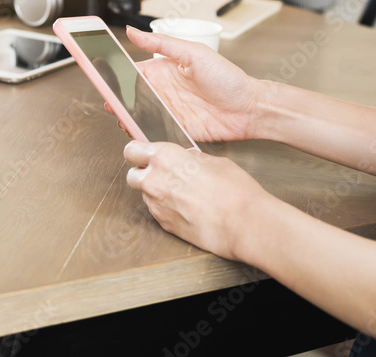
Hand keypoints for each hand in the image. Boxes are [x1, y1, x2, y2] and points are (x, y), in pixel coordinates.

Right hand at [118, 26, 259, 142]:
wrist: (250, 107)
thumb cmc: (227, 78)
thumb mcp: (194, 53)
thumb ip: (162, 44)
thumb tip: (134, 31)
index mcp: (164, 71)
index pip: (133, 72)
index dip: (116, 74)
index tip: (102, 75)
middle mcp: (163, 92)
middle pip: (131, 97)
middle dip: (117, 100)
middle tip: (109, 103)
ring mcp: (169, 112)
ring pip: (139, 116)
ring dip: (128, 118)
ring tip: (120, 118)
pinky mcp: (176, 130)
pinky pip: (154, 132)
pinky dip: (143, 133)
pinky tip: (137, 132)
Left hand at [124, 141, 272, 261]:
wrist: (243, 223)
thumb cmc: (234, 191)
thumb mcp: (214, 161)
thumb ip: (192, 158)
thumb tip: (186, 159)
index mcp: (164, 157)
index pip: (132, 150)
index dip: (137, 152)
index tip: (143, 153)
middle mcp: (154, 180)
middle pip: (132, 175)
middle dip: (143, 174)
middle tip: (162, 174)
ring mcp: (157, 205)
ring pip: (144, 195)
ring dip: (155, 192)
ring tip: (182, 193)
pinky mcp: (164, 225)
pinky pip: (157, 211)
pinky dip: (166, 208)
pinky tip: (186, 207)